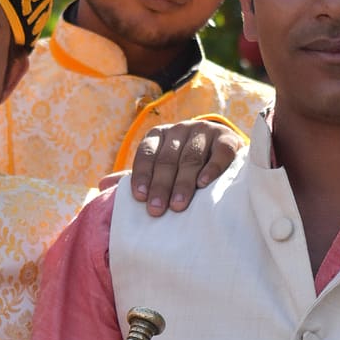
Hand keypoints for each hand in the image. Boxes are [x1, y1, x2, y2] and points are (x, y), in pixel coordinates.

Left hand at [130, 119, 244, 215]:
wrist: (225, 154)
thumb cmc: (185, 168)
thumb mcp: (163, 168)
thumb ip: (145, 178)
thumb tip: (112, 187)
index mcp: (159, 135)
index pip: (146, 153)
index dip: (142, 174)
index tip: (140, 197)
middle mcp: (180, 130)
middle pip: (168, 159)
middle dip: (161, 185)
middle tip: (156, 209)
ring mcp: (204, 132)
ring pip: (191, 157)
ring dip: (183, 183)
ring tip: (178, 205)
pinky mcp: (227, 138)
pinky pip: (220, 153)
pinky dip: (212, 168)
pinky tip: (203, 183)